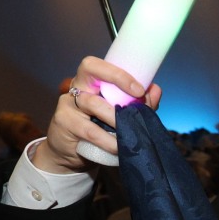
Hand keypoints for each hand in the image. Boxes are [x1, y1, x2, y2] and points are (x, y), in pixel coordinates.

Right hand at [35, 55, 162, 173]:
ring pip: (91, 102)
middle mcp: (77, 87)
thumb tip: (154, 90)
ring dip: (116, 118)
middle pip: (89, 69)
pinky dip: (108, 140)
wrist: (71, 154)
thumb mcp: (120, 117)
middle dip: (117, 81)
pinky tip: (118, 147)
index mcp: (91, 81)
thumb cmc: (98, 131)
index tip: (140, 89)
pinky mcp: (63, 122)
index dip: (118, 73)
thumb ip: (138, 104)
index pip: (98, 64)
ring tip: (130, 132)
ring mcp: (67, 103)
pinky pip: (89, 130)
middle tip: (136, 103)